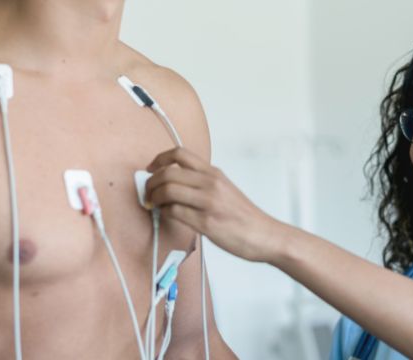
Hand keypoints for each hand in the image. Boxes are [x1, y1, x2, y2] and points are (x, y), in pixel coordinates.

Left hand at [145, 148, 285, 262]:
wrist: (264, 235)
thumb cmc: (244, 216)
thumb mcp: (225, 189)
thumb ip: (203, 182)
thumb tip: (174, 182)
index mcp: (214, 173)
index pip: (180, 154)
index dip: (159, 159)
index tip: (150, 169)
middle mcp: (211, 184)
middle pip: (168, 172)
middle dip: (151, 183)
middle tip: (148, 192)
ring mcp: (208, 203)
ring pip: (168, 191)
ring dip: (154, 198)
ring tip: (154, 205)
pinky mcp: (206, 222)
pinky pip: (174, 212)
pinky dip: (164, 213)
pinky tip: (166, 215)